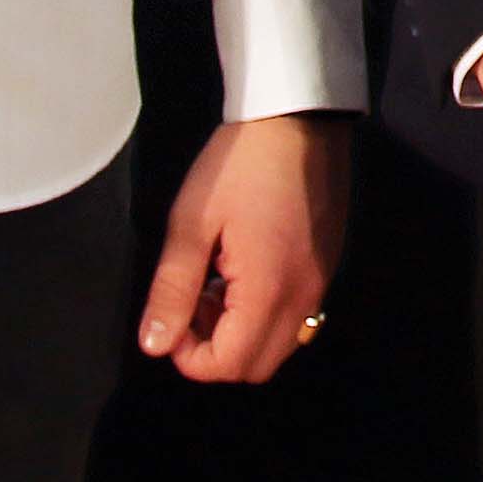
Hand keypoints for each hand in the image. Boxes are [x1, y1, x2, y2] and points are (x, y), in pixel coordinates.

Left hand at [140, 112, 355, 381]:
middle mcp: (304, 297)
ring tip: (217, 283)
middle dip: (216, 350)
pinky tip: (246, 268)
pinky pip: (297, 314)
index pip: (228, 364)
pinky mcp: (328, 264)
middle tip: (193, 303)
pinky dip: (265, 312)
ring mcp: (322, 282)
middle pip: (258, 366)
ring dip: (241, 332)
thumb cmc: (238, 165)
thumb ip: (172, 290)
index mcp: (268, 290)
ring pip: (281, 343)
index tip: (172, 315)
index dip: (188, 356)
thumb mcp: (192, 222)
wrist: (298, 115)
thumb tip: (154, 346)